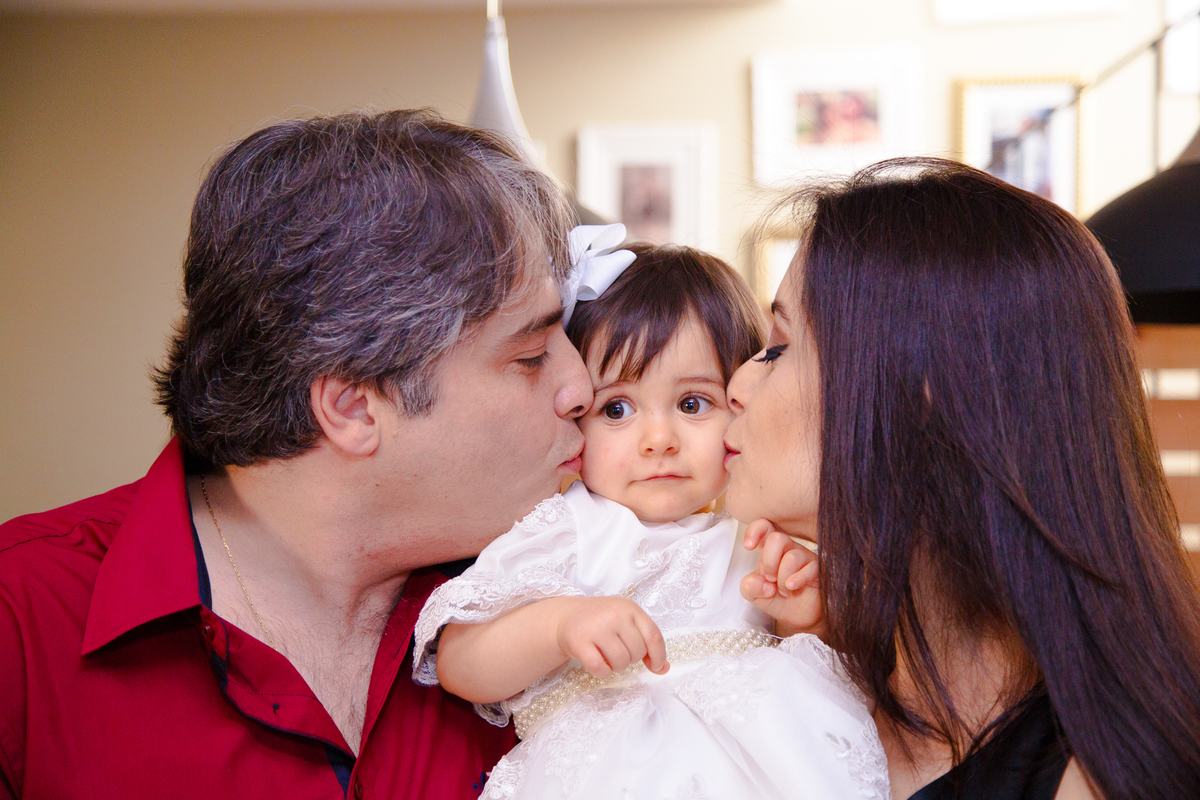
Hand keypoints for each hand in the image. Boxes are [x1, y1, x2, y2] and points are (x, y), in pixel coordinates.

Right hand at [555, 596, 668, 679]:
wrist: (566, 616)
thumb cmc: (602, 621)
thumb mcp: (626, 622)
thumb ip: (647, 642)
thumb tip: (664, 668)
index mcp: (629, 608)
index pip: (654, 636)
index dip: (658, 656)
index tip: (655, 667)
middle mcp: (614, 615)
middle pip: (637, 652)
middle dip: (631, 659)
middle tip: (618, 651)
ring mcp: (596, 627)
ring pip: (621, 662)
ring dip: (616, 666)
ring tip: (607, 656)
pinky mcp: (579, 642)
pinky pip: (600, 668)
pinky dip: (602, 672)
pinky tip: (597, 664)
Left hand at [740, 519, 826, 637]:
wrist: (797, 617)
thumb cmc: (776, 599)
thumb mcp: (753, 594)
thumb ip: (749, 586)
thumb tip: (763, 582)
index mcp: (770, 549)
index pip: (764, 526)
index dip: (755, 531)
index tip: (749, 546)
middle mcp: (788, 549)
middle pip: (777, 538)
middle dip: (769, 562)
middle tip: (770, 578)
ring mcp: (804, 557)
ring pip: (791, 557)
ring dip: (782, 578)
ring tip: (783, 590)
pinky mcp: (818, 569)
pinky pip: (809, 568)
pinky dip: (796, 580)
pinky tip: (791, 588)